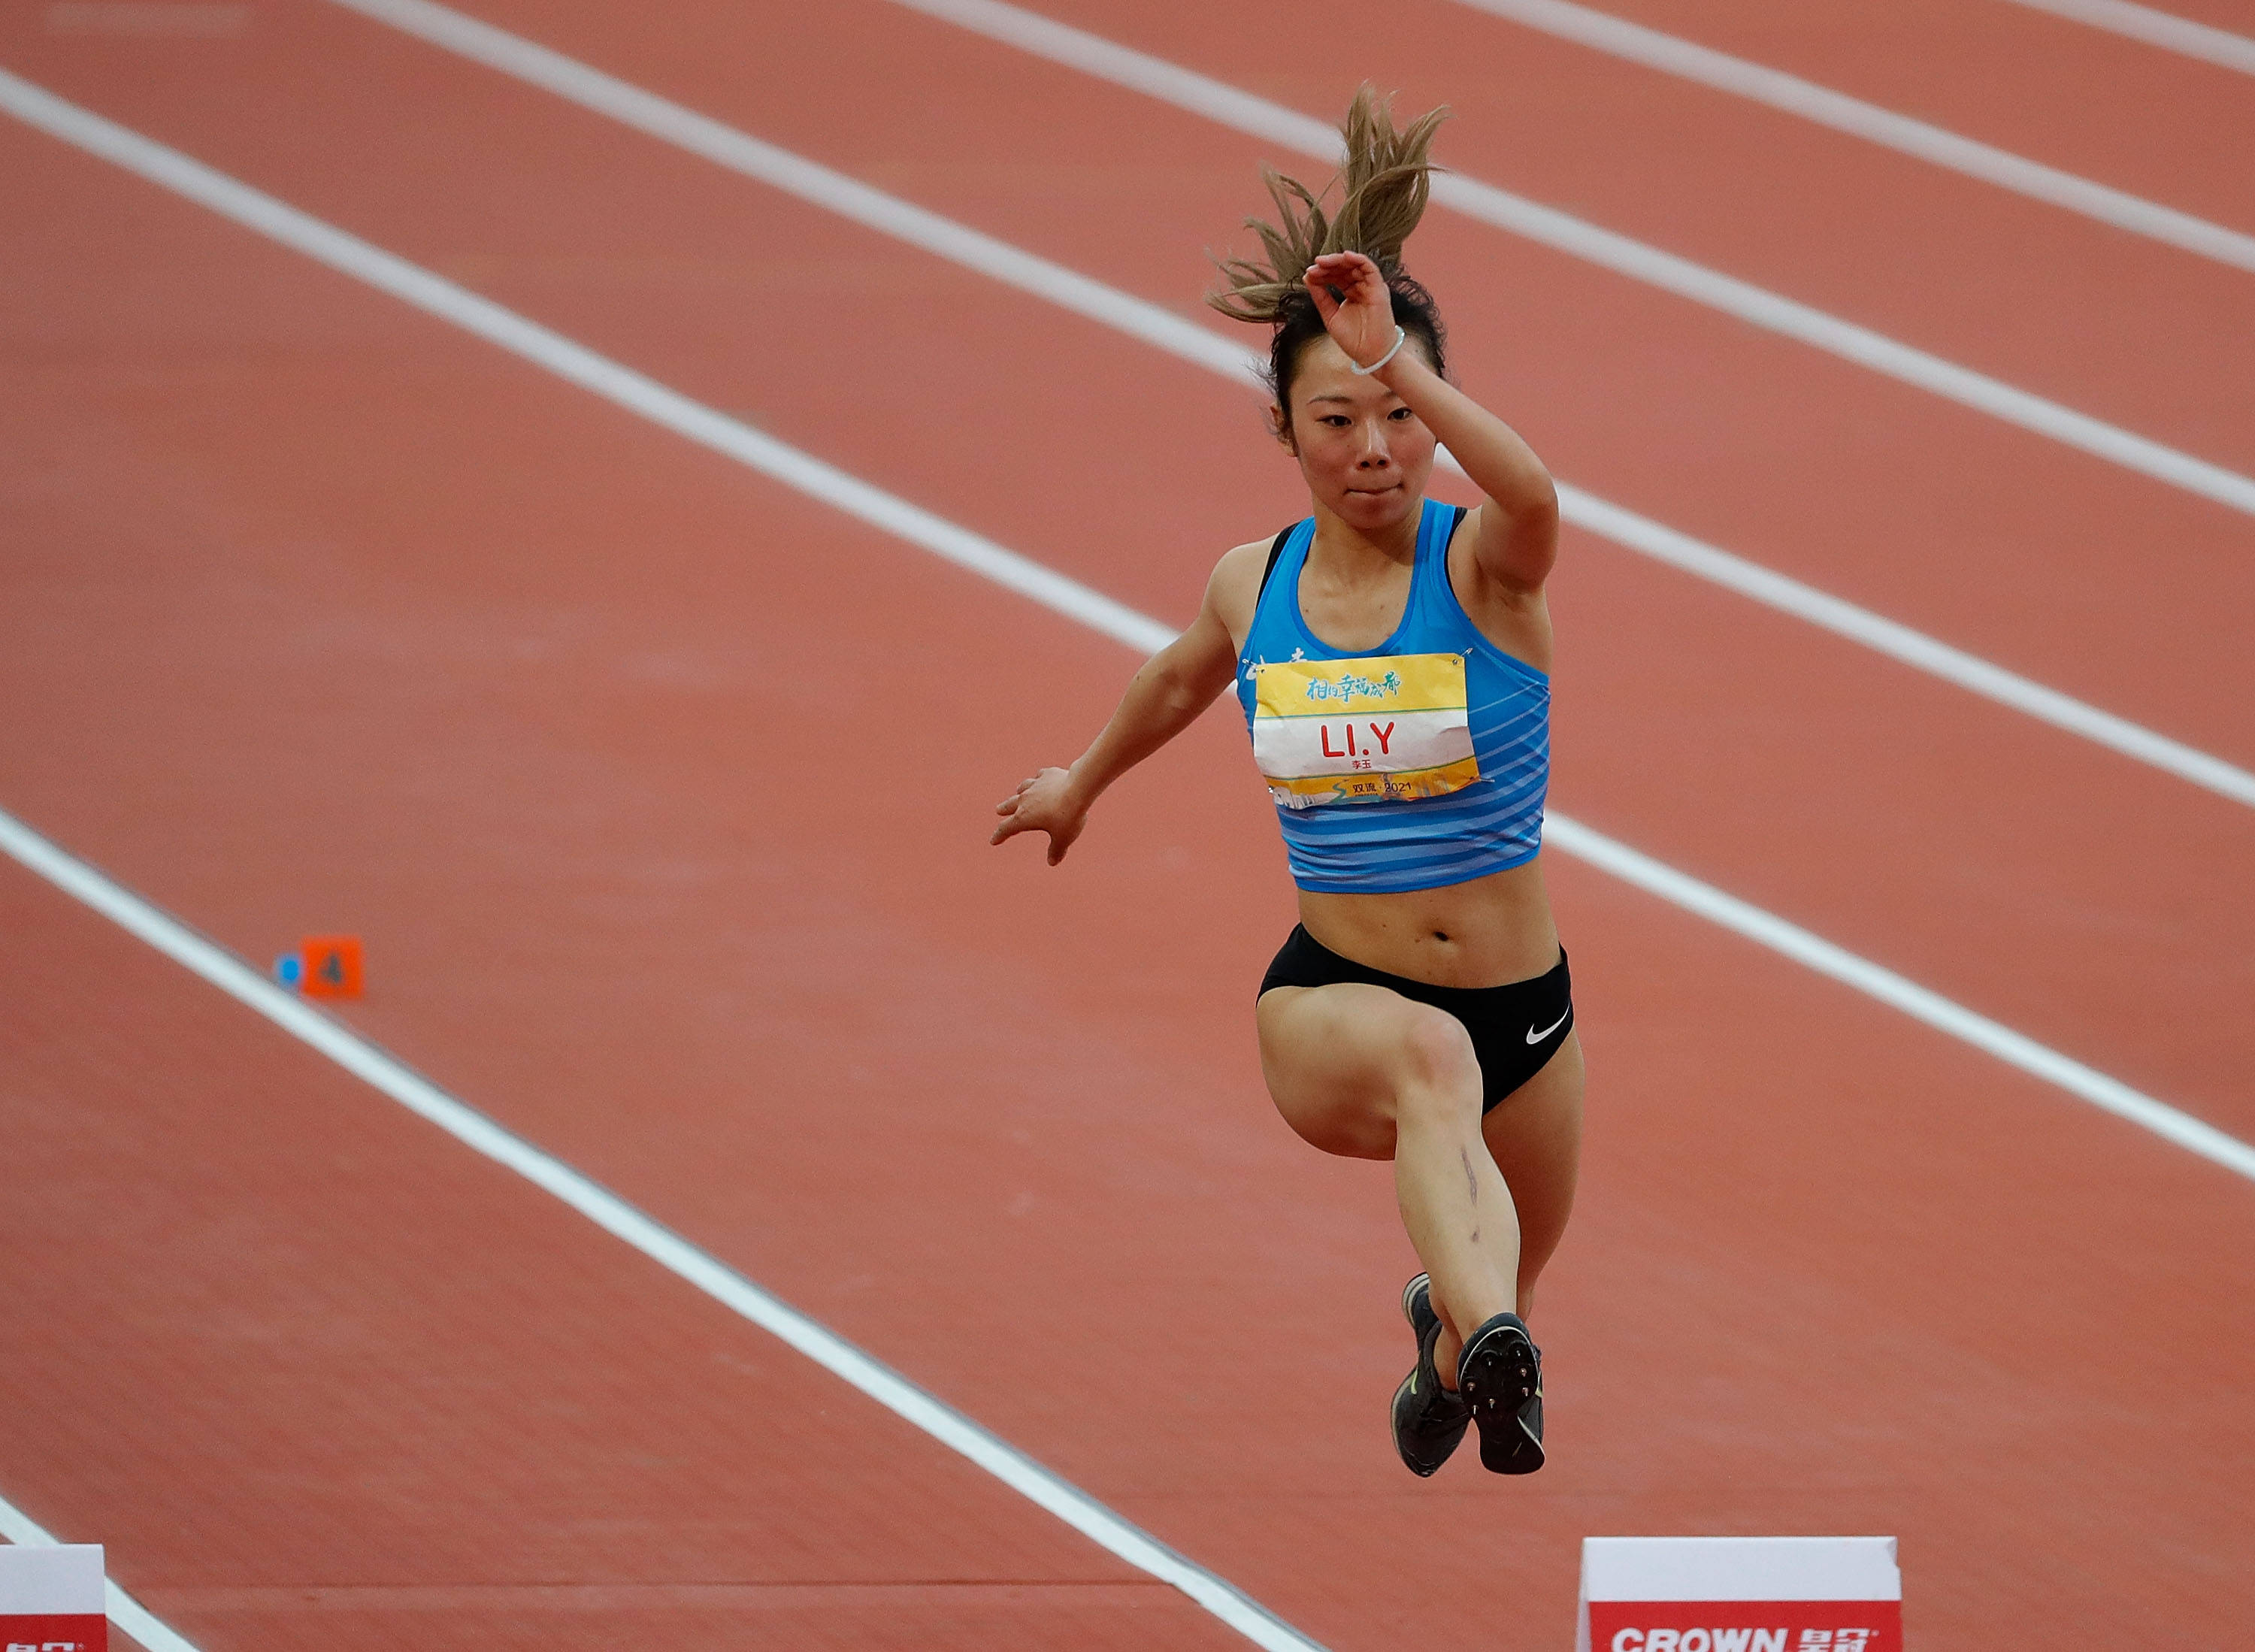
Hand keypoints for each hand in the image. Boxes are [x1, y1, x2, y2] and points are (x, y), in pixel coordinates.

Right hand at [991, 766, 1087, 864]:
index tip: (993, 841)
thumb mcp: (1063, 838)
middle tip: (999, 810)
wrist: (1079, 789)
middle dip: (1004, 809)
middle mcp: (1025, 799)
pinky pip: (1039, 777)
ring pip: (1023, 788)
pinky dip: (1038, 780)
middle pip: (1010, 805)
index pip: (1006, 828)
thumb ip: (1056, 850)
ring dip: (1019, 792)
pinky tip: (1041, 779)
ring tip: (1018, 792)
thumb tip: (1053, 862)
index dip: (999, 836)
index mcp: (1024, 817)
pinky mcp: (1048, 774)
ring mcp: (1036, 785)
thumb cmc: (1068, 816)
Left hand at [1303, 252, 1395, 368]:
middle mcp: (1362, 287)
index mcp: (1351, 293)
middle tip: (1314, 265)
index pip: (1336, 276)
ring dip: (1339, 261)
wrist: (1370, 354)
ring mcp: (1371, 287)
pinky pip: (1370, 268)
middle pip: (1344, 268)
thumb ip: (1320, 297)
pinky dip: (1358, 259)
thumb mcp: (1330, 315)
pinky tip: (1345, 256)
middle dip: (1328, 265)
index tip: (1309, 273)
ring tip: (1323, 262)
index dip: (1322, 273)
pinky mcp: (1379, 289)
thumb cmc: (1354, 339)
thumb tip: (1307, 277)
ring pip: (1355, 265)